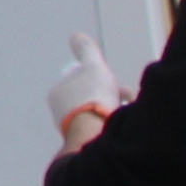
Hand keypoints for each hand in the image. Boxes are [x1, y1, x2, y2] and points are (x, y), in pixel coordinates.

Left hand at [46, 29, 122, 153]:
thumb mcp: (93, 67)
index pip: (84, 82)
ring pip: (101, 116)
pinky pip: (105, 131)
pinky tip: (125, 125)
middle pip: (94, 99)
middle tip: (126, 97)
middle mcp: (62, 115)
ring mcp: (74, 132)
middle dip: (113, 96)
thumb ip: (86, 51)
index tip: (113, 81)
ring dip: (117, 111)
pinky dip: (117, 126)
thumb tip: (77, 36)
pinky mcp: (87, 148)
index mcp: (58, 96)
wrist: (96, 136)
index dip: (102, 78)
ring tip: (128, 113)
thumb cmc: (93, 99)